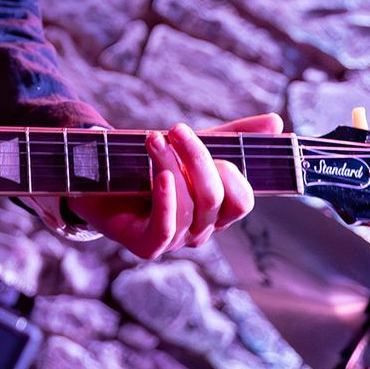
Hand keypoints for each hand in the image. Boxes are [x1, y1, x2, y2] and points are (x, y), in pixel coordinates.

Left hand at [66, 113, 283, 258]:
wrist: (92, 178)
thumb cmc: (146, 164)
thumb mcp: (189, 147)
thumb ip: (233, 137)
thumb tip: (277, 122)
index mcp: (216, 211)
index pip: (242, 198)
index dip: (231, 169)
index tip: (203, 136)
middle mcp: (199, 230)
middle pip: (216, 198)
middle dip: (197, 158)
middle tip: (174, 130)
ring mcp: (174, 240)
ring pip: (189, 206)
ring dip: (171, 165)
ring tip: (152, 138)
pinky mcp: (146, 246)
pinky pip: (166, 228)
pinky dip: (166, 199)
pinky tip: (160, 176)